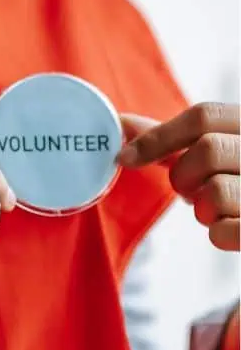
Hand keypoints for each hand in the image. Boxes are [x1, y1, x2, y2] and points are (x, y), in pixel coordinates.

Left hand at [119, 103, 239, 250]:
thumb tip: (120, 123)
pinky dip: (219, 234)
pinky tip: (233, 227)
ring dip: (204, 209)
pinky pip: (227, 231)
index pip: (204, 115)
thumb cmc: (240, 179)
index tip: (125, 158)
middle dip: (184, 177)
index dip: (158, 137)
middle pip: (206, 151)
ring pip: (216, 192)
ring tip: (219, 209)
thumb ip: (172, 139)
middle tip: (191, 189)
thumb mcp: (215, 151)